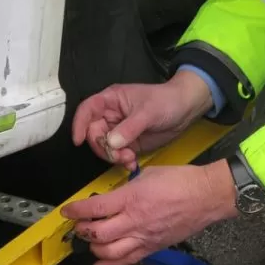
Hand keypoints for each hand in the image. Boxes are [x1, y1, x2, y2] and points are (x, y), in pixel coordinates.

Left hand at [60, 159, 237, 264]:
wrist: (207, 196)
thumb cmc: (181, 181)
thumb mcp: (148, 174)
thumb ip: (127, 187)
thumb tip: (115, 194)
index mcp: (131, 198)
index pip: (95, 208)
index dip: (76, 211)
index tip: (67, 210)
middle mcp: (134, 220)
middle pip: (97, 234)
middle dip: (82, 230)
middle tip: (78, 225)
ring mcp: (144, 237)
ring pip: (109, 252)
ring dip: (94, 248)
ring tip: (90, 240)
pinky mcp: (153, 247)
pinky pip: (127, 261)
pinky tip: (99, 264)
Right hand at [72, 70, 213, 169]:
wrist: (186, 109)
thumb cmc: (166, 101)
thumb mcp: (148, 112)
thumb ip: (129, 128)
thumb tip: (111, 143)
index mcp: (111, 100)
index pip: (87, 110)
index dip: (79, 124)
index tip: (78, 141)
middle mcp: (111, 116)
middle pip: (93, 134)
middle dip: (103, 148)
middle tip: (119, 155)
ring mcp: (119, 131)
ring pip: (104, 147)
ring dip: (113, 157)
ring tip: (130, 159)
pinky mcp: (128, 143)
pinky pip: (117, 155)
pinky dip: (122, 162)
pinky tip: (133, 164)